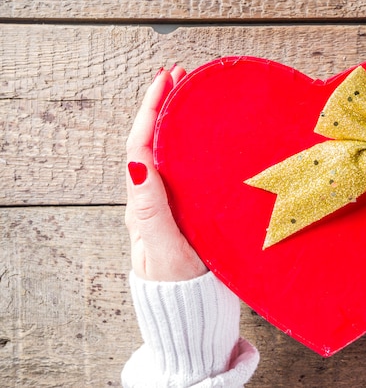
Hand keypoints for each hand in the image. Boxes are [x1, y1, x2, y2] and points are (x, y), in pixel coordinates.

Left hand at [125, 66, 208, 280]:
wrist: (190, 315)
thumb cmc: (179, 288)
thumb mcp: (163, 249)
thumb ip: (151, 210)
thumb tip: (137, 163)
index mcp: (144, 204)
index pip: (141, 145)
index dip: (151, 110)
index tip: (166, 79)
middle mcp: (152, 200)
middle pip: (151, 142)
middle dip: (162, 105)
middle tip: (180, 75)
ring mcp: (168, 205)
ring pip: (166, 153)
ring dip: (174, 120)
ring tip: (189, 94)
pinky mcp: (186, 212)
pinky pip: (182, 169)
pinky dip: (188, 143)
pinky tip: (202, 137)